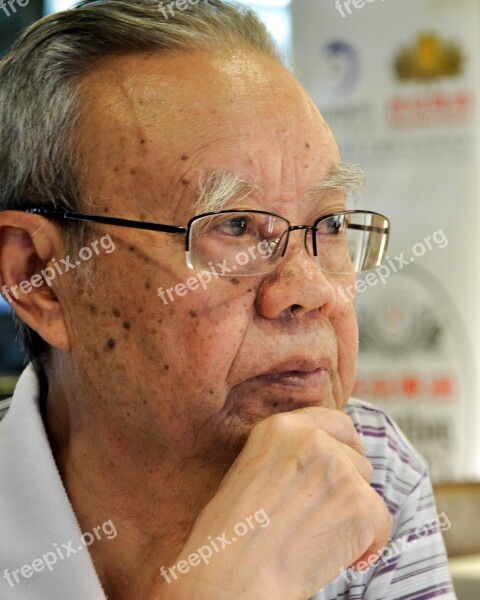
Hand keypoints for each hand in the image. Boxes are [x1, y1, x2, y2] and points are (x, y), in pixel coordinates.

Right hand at [157, 407, 391, 599]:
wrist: (233, 574)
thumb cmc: (232, 534)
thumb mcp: (251, 470)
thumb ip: (288, 456)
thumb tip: (326, 462)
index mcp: (282, 427)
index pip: (335, 422)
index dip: (345, 446)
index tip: (347, 464)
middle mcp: (313, 439)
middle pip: (355, 456)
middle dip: (350, 484)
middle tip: (331, 514)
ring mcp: (339, 469)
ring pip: (367, 488)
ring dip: (354, 513)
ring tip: (322, 539)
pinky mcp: (359, 503)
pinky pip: (381, 522)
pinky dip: (369, 544)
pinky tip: (344, 559)